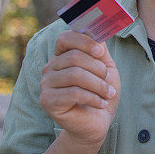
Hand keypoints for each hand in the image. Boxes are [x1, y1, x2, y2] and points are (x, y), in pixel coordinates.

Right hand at [39, 30, 120, 145]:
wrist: (97, 122)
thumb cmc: (100, 92)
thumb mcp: (105, 67)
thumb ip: (99, 49)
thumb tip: (96, 31)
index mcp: (62, 56)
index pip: (65, 38)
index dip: (84, 41)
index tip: (100, 52)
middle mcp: (50, 68)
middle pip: (74, 57)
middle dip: (98, 69)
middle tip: (108, 81)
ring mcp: (46, 84)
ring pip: (75, 75)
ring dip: (98, 85)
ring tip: (108, 94)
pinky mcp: (47, 101)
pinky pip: (73, 93)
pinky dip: (93, 98)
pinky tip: (101, 104)